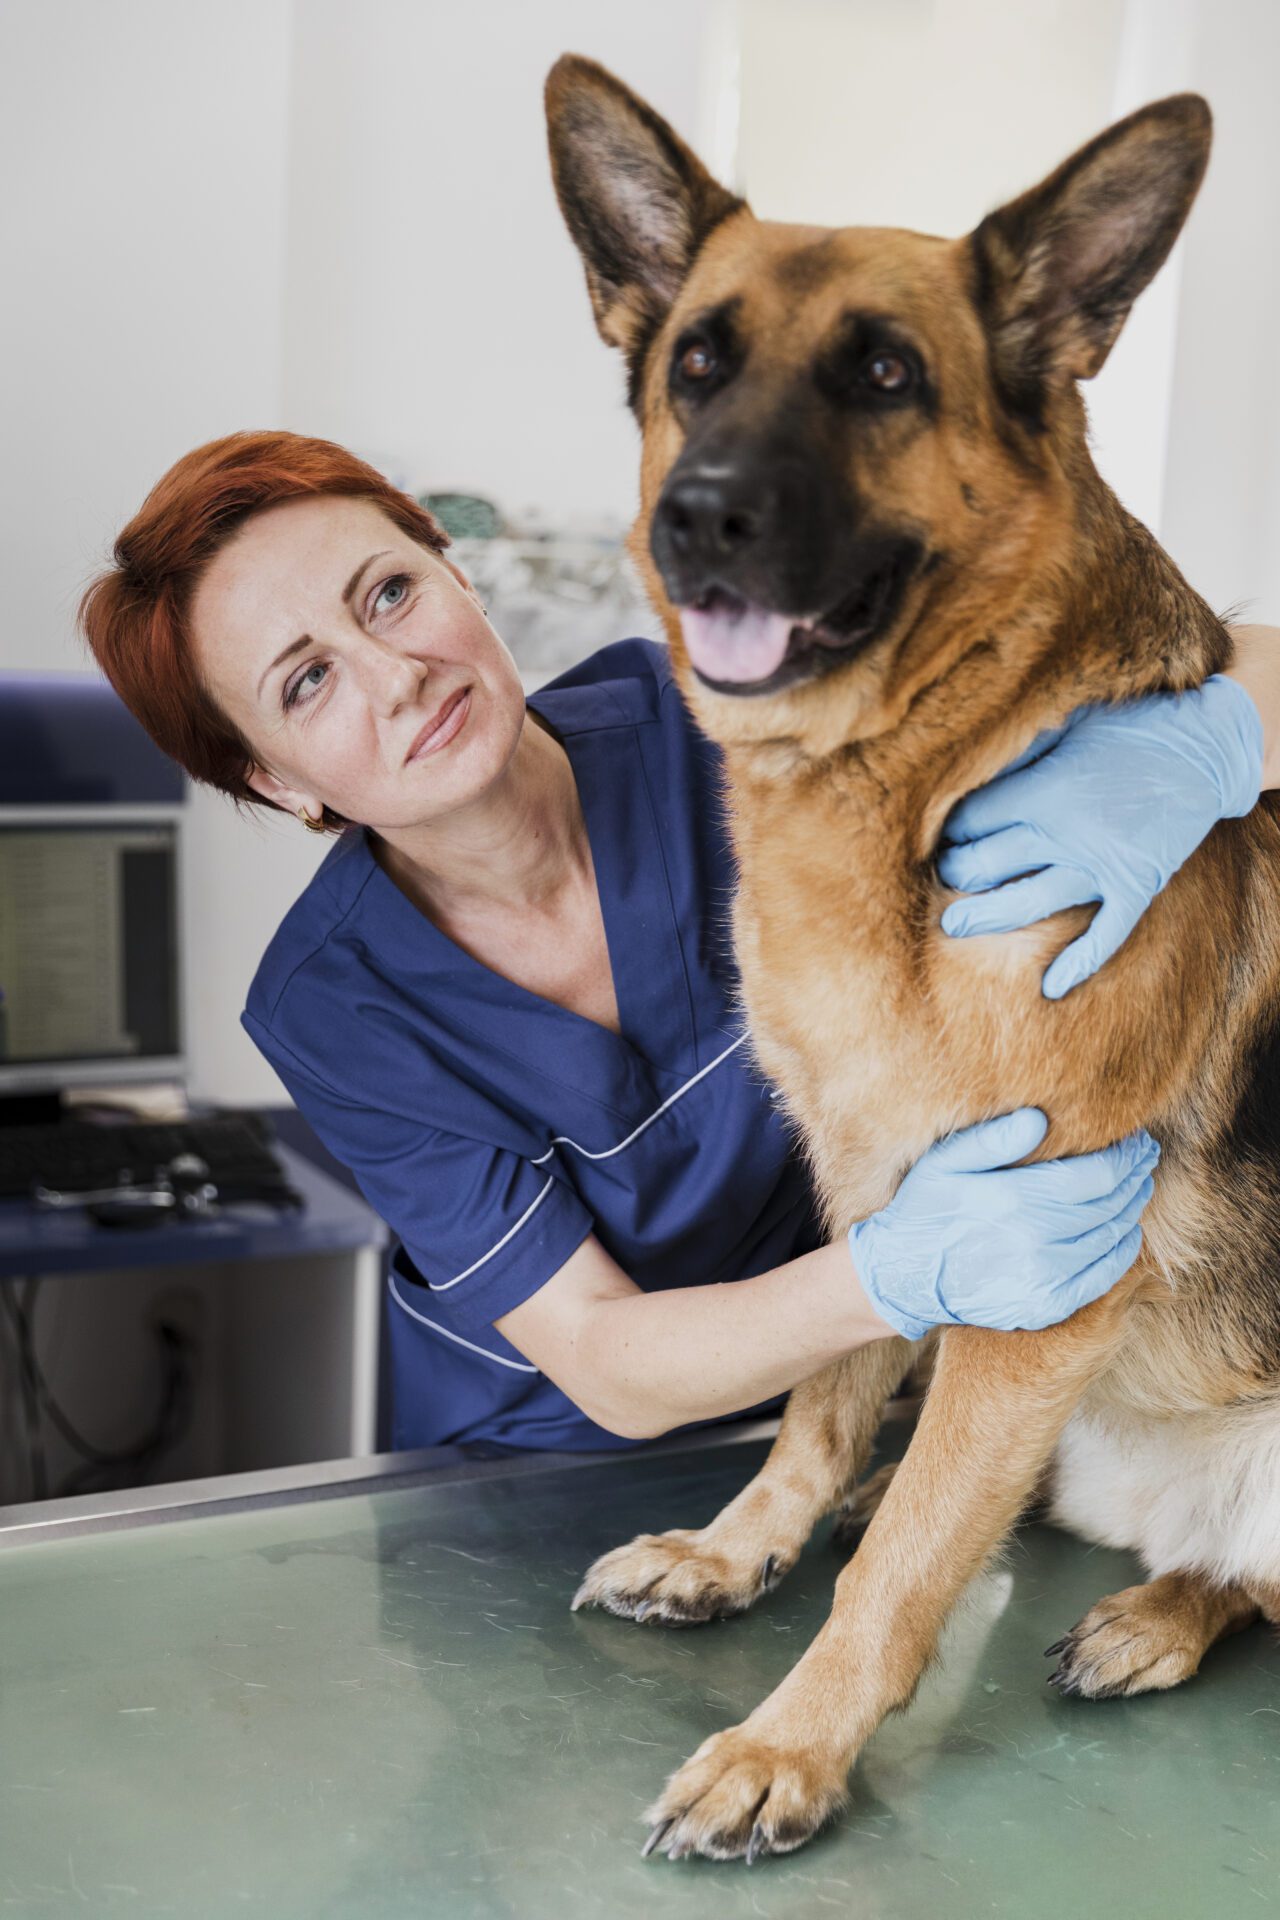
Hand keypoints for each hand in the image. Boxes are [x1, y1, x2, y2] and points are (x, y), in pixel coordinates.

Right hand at [847, 1108, 1158, 1340]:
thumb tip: (1040, 1119)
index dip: (1126, 1157)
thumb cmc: (925, 1207)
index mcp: (1014, 1200)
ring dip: (1131, 1212)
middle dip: (1135, 1179)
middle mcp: (1034, 1242)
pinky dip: (1121, 1253)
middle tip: (1145, 1160)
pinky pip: (1101, 1278)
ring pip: (1111, 1240)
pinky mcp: (1045, 1306)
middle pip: (1111, 1206)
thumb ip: (994, 1139)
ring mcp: (1042, 1280)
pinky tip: (1124, 1233)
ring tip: (1136, 1190)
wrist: (904, 1275)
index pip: (1098, 1175)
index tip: (1138, 1141)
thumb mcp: (945, 1162)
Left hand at [938, 676, 1262, 998]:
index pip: (974, 819)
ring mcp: (1101, 864)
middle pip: (989, 862)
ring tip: (952, 925)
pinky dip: (1079, 962)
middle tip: (944, 873)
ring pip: (1028, 902)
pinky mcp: (1135, 884)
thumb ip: (1021, 748)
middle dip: (957, 870)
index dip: (952, 828)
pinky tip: (1050, 988)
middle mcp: (1066, 831)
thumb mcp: (1069, 721)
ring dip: (986, 916)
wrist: (1205, 747)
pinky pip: (1105, 933)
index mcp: (1045, 788)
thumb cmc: (1130, 726)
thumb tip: (968, 764)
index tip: (945, 832)